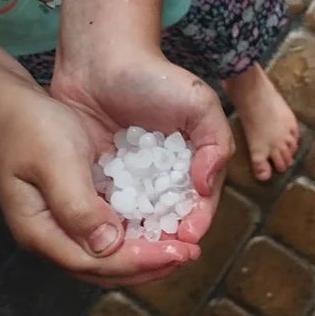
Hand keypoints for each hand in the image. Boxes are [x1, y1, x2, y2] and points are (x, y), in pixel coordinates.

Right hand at [0, 83, 200, 287]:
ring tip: (182, 245)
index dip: (141, 261)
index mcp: (41, 230)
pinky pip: (111, 230)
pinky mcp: (78, 205)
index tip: (179, 252)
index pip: (96, 263)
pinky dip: (138, 232)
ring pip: (110, 253)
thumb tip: (109, 244)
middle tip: (190, 253)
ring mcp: (65, 221)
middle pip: (105, 267)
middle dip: (150, 264)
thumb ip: (79, 206)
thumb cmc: (30, 127)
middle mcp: (52, 234)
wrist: (10, 104)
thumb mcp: (57, 162)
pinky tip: (163, 223)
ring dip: (147, 252)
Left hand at [50, 46, 234, 246]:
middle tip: (157, 256)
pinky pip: (104, 210)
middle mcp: (163, 178)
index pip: (200, 205)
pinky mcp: (99, 180)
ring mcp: (130, 181)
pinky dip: (105, 225)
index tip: (186, 238)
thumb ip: (216, 143)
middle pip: (169, 221)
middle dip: (165, 242)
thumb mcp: (199, 104)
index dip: (196, 224)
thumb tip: (205, 187)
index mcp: (193, 164)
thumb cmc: (156, 77)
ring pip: (137, 222)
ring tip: (129, 252)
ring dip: (135, 240)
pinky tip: (101, 235)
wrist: (102, 60)